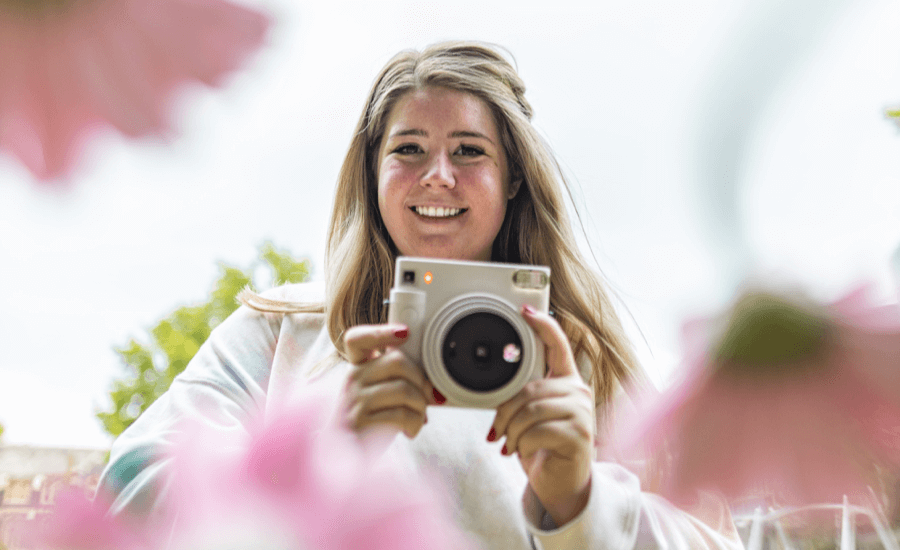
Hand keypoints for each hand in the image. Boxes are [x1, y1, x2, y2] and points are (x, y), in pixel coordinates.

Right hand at [342, 324, 436, 438]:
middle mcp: (353, 378)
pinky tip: (410, 429)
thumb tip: (432, 382)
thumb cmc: (371, 420)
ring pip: (404, 389)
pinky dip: (414, 423)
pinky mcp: (360, 421)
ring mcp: (354, 400)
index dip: (382, 331)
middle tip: (427, 397)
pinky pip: (400, 414)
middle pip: (397, 361)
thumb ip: (400, 379)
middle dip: (421, 380)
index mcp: (358, 366)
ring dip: (420, 405)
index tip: (405, 332)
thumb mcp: (381, 393)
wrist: (346, 453)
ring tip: (418, 417)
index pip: (358, 338)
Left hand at [489, 305, 594, 525]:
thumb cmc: (543, 448)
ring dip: (511, 431)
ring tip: (511, 443)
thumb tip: (496, 392)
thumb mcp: (530, 417)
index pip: (558, 344)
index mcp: (566, 381)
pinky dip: (522, 444)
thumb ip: (522, 396)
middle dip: (505, 413)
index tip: (525, 310)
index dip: (542, 324)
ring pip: (530, 410)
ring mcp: (582, 412)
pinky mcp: (580, 435)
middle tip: (498, 431)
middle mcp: (578, 391)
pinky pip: (537, 431)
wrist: (561, 484)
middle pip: (529, 388)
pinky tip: (524, 451)